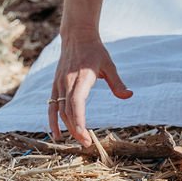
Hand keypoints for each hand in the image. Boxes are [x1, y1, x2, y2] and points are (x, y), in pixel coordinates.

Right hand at [49, 30, 131, 148]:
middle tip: (86, 143)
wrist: (76, 37)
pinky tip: (56, 134)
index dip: (78, 119)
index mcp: (81, 78)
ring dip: (66, 127)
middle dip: (76, 129)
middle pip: (68, 111)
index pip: (76, 102)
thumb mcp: (109, 65)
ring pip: (59, 110)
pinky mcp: (55, 85)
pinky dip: (53, 120)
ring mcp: (59, 84)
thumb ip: (117, 82)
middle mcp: (67, 82)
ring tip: (77, 140)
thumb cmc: (95, 51)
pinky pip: (52, 106)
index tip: (83, 134)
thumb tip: (129, 96)